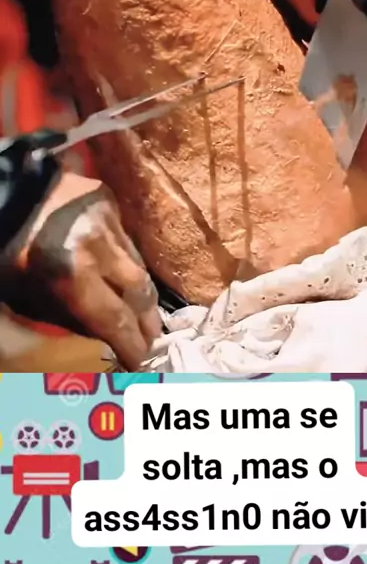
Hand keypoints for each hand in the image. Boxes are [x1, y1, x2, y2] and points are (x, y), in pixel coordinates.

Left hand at [15, 173, 161, 369]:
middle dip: (148, 321)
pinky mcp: (108, 200)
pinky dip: (127, 259)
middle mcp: (98, 247)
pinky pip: (126, 239)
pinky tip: (126, 274)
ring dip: (142, 292)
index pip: (116, 320)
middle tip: (154, 341)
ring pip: (138, 264)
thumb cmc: (5, 253)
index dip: (133, 345)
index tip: (143, 364)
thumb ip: (66, 319)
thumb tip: (103, 336)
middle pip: (139, 292)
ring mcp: (107, 220)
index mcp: (71, 275)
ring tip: (147, 313)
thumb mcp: (25, 297)